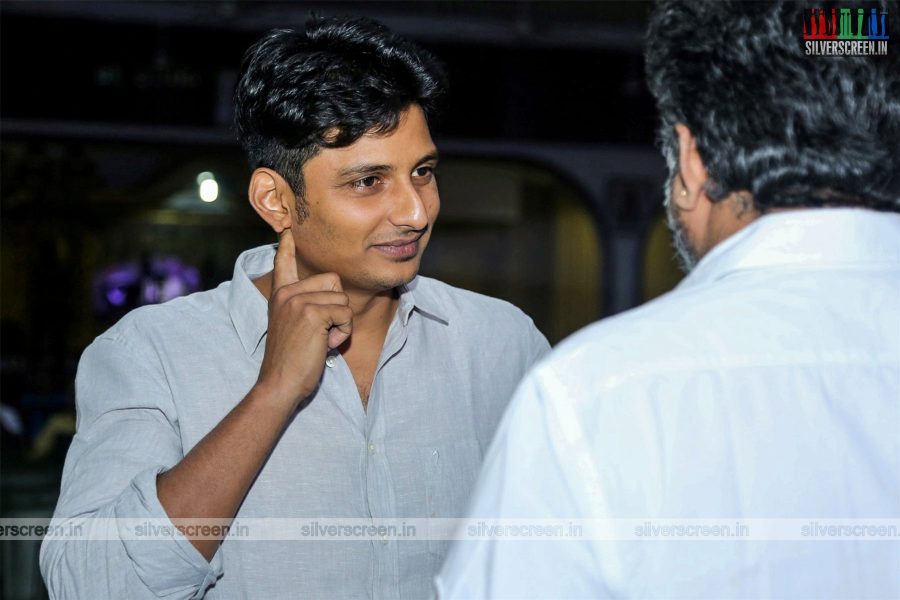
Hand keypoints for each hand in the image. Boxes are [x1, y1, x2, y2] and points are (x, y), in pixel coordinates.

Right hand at [256, 230, 352, 407]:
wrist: (279, 384)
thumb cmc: (292, 360)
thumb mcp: (293, 325)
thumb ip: (303, 305)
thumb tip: (331, 290)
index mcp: (280, 294)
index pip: (284, 262)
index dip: (288, 245)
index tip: (288, 228)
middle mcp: (287, 293)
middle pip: (334, 280)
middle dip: (338, 307)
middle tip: (321, 332)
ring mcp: (298, 301)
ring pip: (343, 300)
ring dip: (341, 323)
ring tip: (322, 340)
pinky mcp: (312, 313)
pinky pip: (346, 314)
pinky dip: (344, 333)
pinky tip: (326, 345)